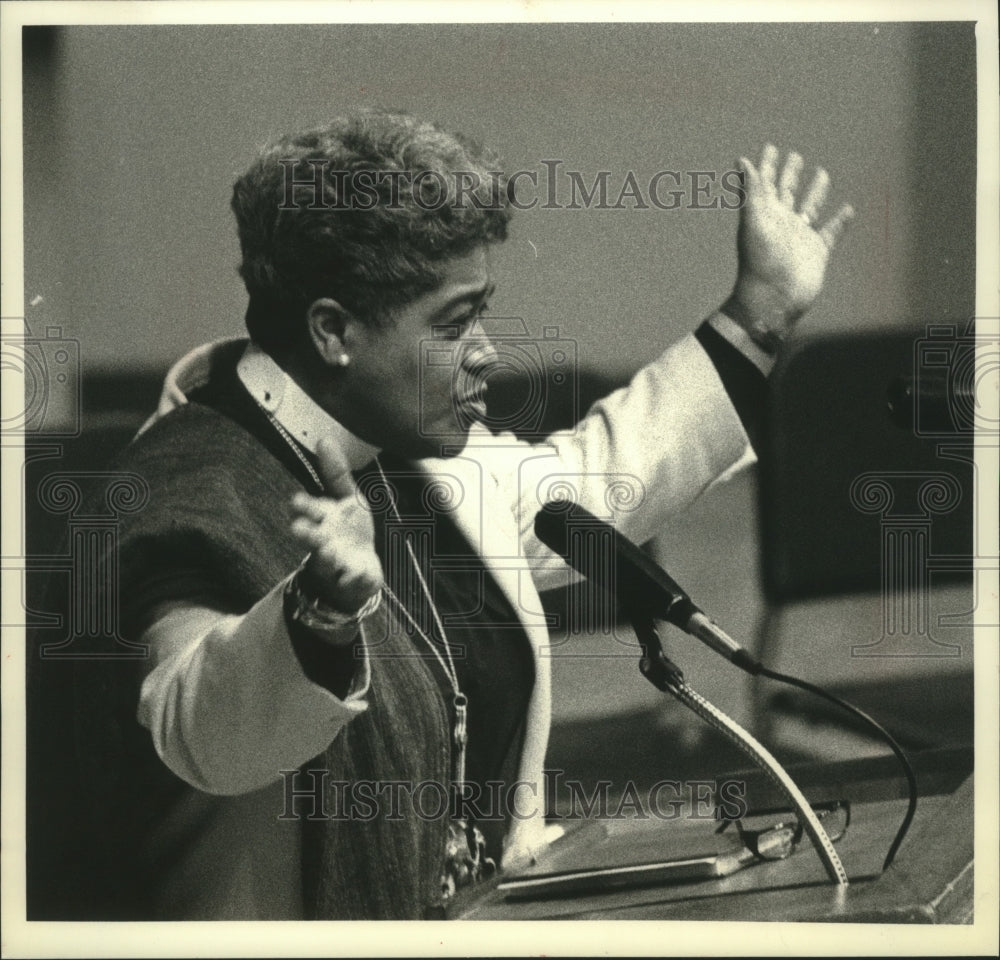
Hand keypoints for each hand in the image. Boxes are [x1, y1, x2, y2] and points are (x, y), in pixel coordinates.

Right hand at [289, 438, 382, 612]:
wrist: (357, 570)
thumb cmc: (348, 530)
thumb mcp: (348, 499)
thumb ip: (335, 473)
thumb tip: (323, 438)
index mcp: (323, 519)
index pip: (310, 510)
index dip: (304, 506)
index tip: (295, 501)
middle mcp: (324, 541)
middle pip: (312, 538)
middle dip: (307, 534)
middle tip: (299, 529)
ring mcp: (337, 563)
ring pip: (327, 560)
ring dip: (327, 556)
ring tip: (328, 552)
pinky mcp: (352, 580)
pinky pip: (353, 580)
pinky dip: (354, 578)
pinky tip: (356, 574)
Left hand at [725, 144, 854, 348]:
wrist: (773, 299)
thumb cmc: (760, 261)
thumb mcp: (754, 221)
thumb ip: (751, 191)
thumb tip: (742, 161)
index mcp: (764, 214)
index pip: (766, 183)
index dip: (767, 165)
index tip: (771, 147)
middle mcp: (782, 223)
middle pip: (787, 192)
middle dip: (790, 174)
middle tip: (794, 156)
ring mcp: (800, 237)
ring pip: (810, 208)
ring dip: (815, 191)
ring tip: (822, 173)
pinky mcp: (817, 252)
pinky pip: (831, 232)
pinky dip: (839, 221)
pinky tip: (848, 209)